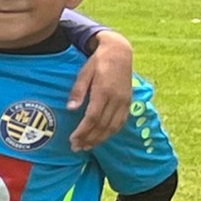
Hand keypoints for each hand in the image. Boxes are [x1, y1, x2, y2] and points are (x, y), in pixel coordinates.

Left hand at [66, 32, 135, 152]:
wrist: (120, 53)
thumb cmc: (97, 62)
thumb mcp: (84, 73)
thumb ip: (78, 91)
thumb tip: (71, 109)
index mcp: (103, 91)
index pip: (92, 118)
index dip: (83, 131)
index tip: (72, 140)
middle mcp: (116, 98)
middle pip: (103, 125)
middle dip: (89, 139)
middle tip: (77, 148)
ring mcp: (125, 101)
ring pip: (114, 126)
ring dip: (100, 139)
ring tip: (87, 147)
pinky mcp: (129, 101)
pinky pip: (121, 121)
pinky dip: (112, 132)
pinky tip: (103, 138)